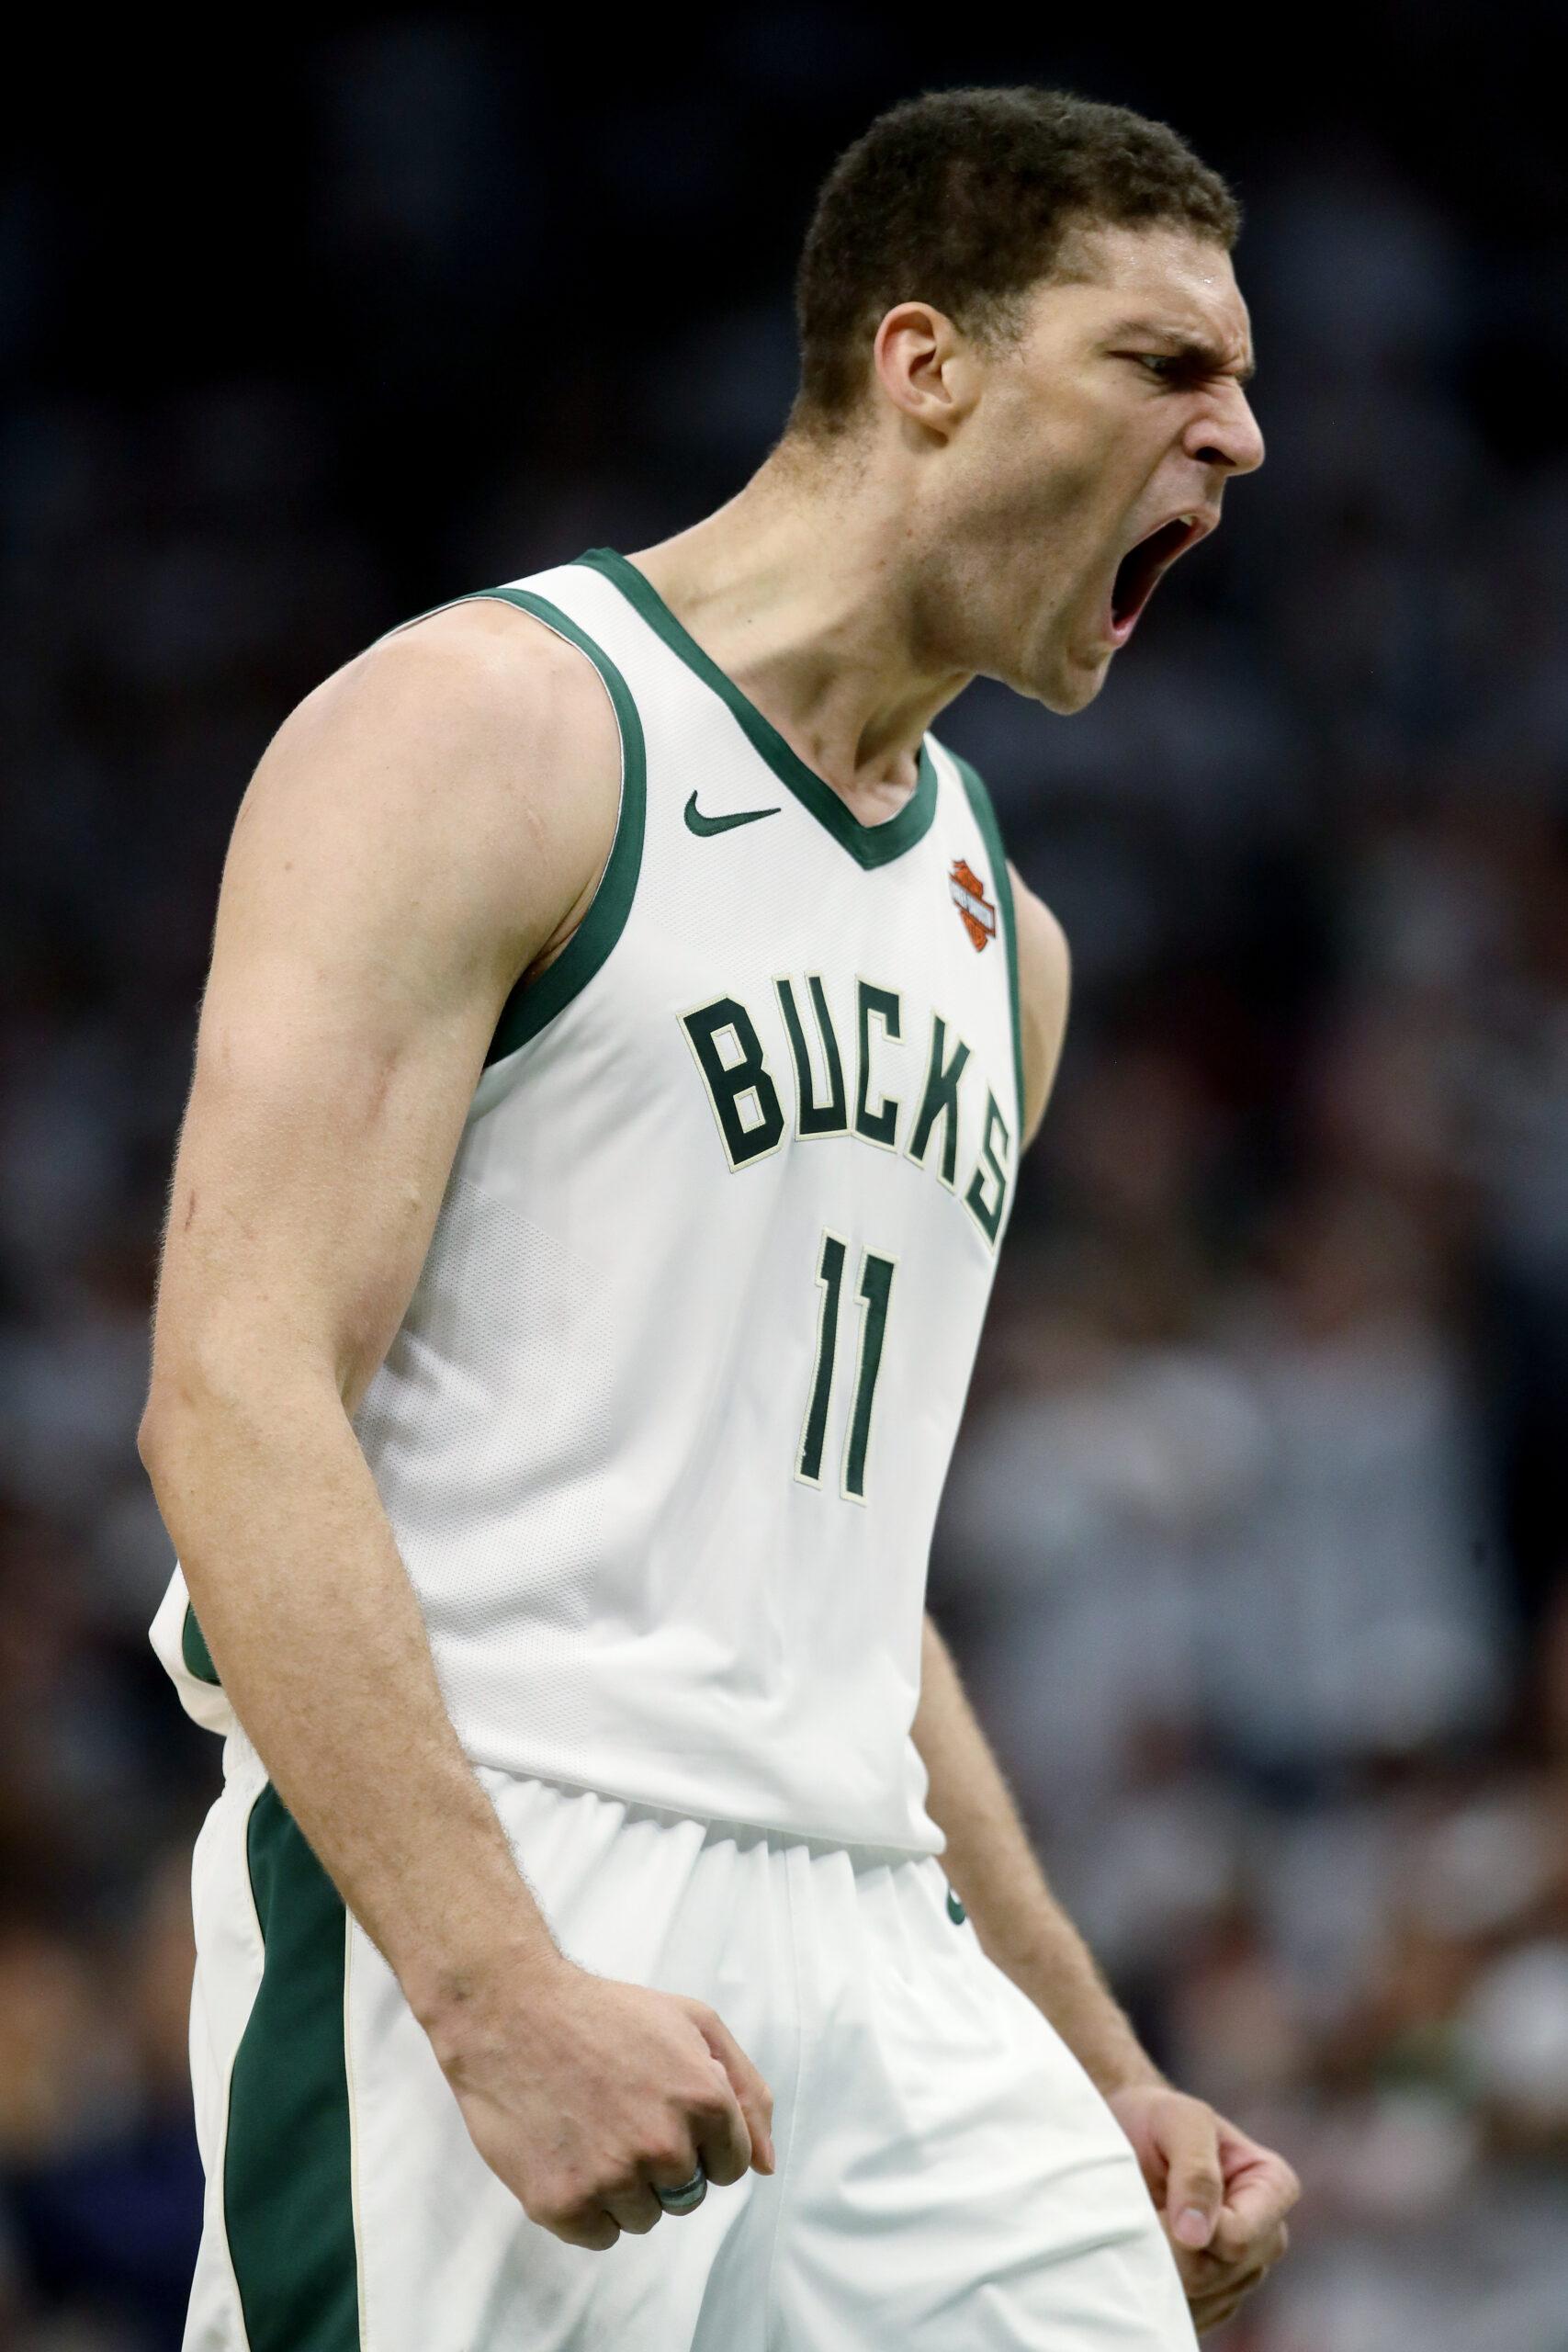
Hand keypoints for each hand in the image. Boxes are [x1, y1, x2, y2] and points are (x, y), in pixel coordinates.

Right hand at [436, 1959, 774, 2250]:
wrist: (509, 2013)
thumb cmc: (605, 2013)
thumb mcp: (692, 2022)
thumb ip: (746, 2091)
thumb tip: (768, 2166)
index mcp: (703, 2099)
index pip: (732, 2164)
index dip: (701, 2138)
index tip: (667, 2111)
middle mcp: (663, 2145)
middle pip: (689, 2195)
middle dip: (666, 2162)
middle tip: (624, 2114)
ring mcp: (611, 2178)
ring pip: (645, 2218)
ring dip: (626, 2186)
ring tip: (593, 2129)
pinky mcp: (562, 2204)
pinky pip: (600, 2235)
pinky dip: (588, 2205)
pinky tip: (570, 2153)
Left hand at [1106, 2083, 1297, 2334]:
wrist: (1128, 2133)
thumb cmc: (1158, 2120)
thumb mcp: (1179, 2120)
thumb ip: (1196, 2168)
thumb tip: (1198, 2236)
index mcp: (1273, 2188)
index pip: (1240, 2238)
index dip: (1196, 2227)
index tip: (1161, 2203)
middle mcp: (1266, 2236)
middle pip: (1218, 2273)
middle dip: (1171, 2249)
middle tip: (1143, 2213)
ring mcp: (1240, 2272)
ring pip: (1199, 2298)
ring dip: (1161, 2266)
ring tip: (1144, 2226)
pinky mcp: (1213, 2297)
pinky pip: (1187, 2313)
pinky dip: (1158, 2289)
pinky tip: (1147, 2254)